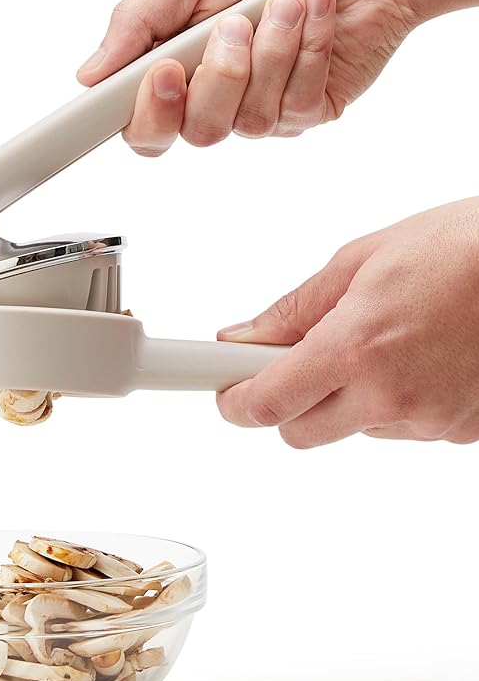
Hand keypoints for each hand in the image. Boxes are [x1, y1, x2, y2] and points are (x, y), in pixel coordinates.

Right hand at [77, 0, 418, 153]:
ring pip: (250, 121)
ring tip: (286, 2)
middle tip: (234, 23)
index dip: (149, 115)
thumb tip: (89, 75)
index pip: (147, 130)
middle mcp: (218, 102)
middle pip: (198, 132)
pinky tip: (316, 11)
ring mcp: (265, 112)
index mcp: (179, 74)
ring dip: (270, 53)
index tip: (161, 73)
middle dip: (219, 75)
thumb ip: (137, 23)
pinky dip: (308, 49)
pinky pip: (297, 103)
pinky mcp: (309, 110)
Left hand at [216, 198, 478, 447]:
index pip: (267, 403)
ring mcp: (429, 420)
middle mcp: (390, 395)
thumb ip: (296, 309)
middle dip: (288, 403)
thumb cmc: (461, 247)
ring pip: (354, 428)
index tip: (225, 394)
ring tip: (384, 341)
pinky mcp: (460, 432)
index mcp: (355, 348)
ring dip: (349, 397)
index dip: (235, 403)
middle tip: (299, 363)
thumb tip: (245, 337)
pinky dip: (395, 400)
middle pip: (299, 433)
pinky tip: (420, 357)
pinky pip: (403, 426)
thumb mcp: (361, 260)